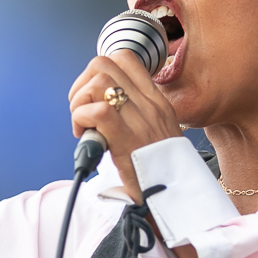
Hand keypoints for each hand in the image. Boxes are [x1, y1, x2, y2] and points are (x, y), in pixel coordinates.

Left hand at [68, 52, 180, 200]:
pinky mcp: (127, 140)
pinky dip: (81, 119)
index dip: (98, 70)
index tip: (93, 96)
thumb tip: (104, 107)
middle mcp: (149, 105)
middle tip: (82, 112)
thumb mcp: (156, 135)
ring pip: (98, 82)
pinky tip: (85, 136)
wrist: (177, 198)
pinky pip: (98, 111)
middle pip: (102, 63)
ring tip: (83, 126)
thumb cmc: (161, 172)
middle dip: (81, 85)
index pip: (125, 58)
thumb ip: (136, 117)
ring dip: (79, 103)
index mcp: (156, 101)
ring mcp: (140, 120)